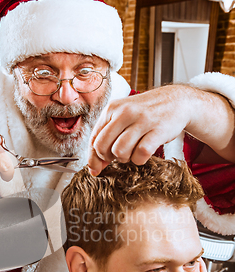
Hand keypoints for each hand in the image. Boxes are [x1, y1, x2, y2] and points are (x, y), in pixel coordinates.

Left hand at [88, 84, 234, 174]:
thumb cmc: (146, 114)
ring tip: (132, 152)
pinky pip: (140, 154)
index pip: (93, 138)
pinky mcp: (157, 130)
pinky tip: (143, 153)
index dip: (93, 158)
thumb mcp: (123, 119)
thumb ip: (107, 138)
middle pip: (102, 146)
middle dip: (108, 158)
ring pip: (119, 151)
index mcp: (112, 109)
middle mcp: (124, 112)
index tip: (96, 169)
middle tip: (118, 156)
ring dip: (124, 159)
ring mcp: (141, 120)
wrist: (177, 101)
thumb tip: (94, 168)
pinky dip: (139, 159)